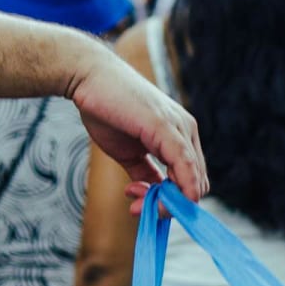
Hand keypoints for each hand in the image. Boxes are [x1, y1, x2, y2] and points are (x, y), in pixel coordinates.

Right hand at [65, 44, 206, 201]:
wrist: (88, 78)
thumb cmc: (104, 108)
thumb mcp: (126, 150)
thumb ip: (143, 171)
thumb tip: (152, 193)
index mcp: (179, 135)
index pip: (190, 178)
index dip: (170, 201)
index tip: (139, 205)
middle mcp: (187, 131)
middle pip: (196, 183)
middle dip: (169, 206)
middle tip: (136, 207)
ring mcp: (180, 128)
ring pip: (193, 180)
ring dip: (168, 203)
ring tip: (135, 201)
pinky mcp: (167, 127)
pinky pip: (184, 165)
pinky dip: (178, 189)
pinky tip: (156, 199)